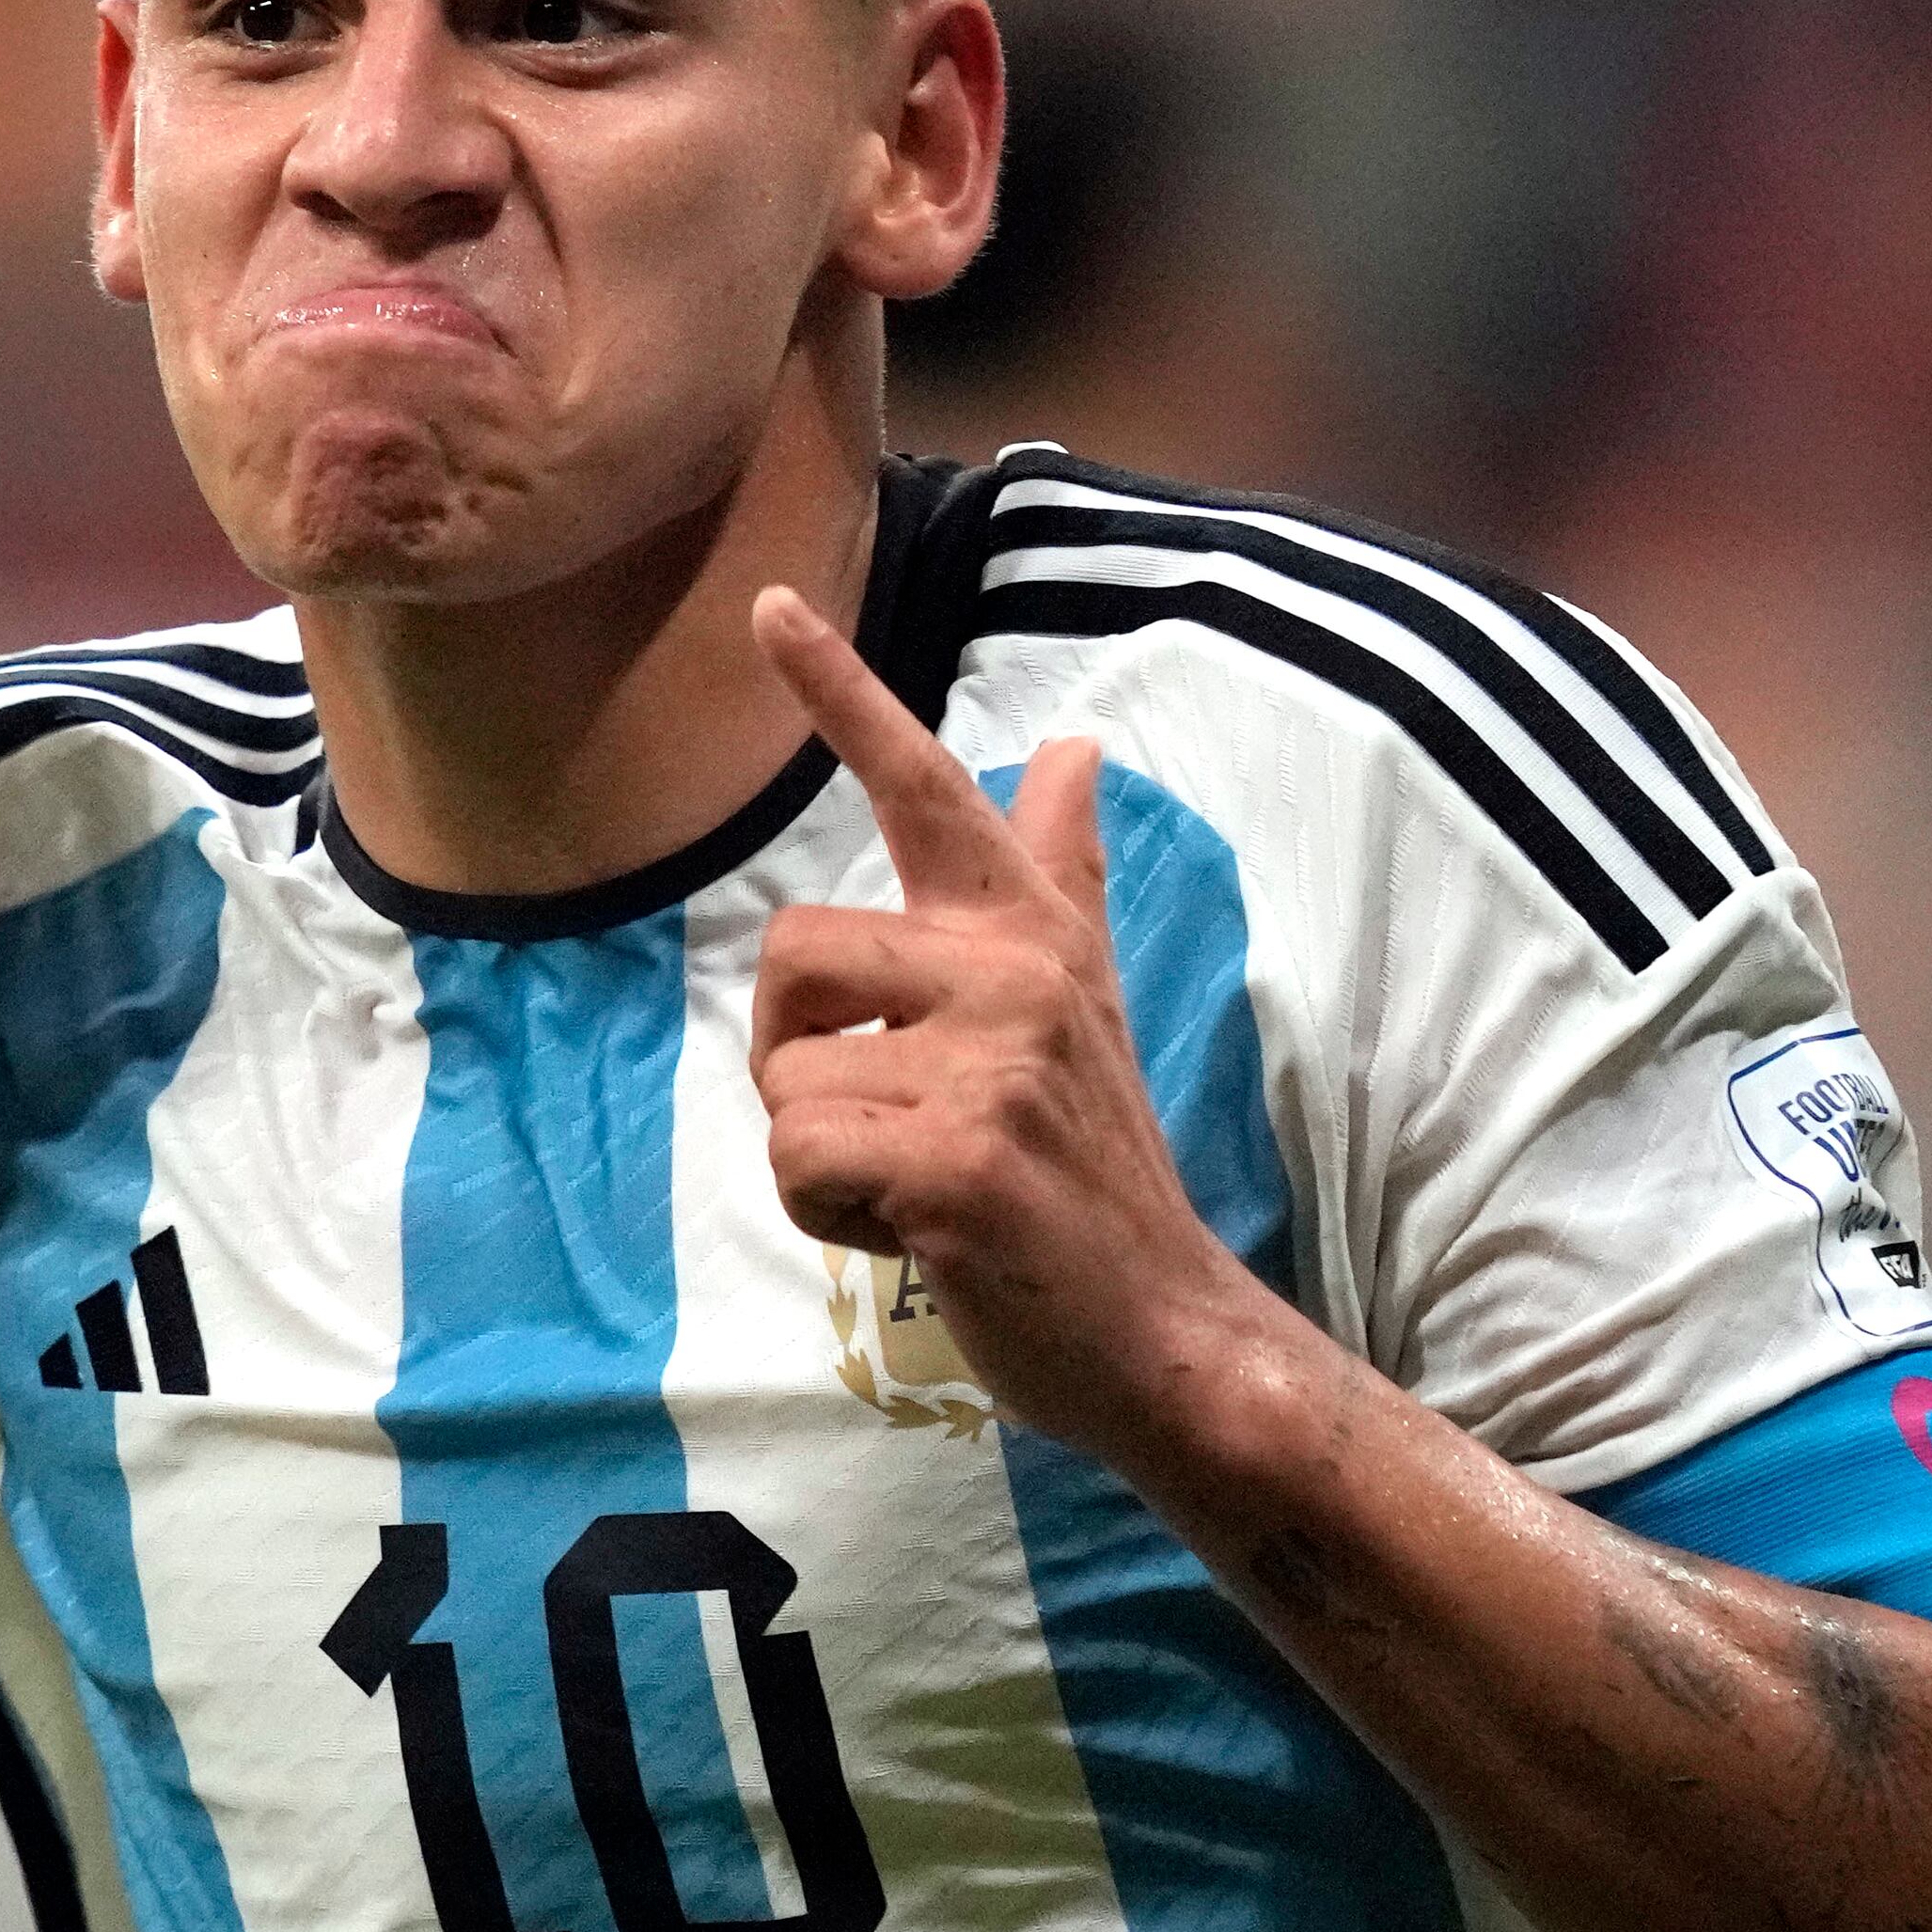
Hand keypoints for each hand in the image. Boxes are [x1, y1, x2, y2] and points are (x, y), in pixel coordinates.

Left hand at [745, 586, 1268, 1459]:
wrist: (1165, 1327)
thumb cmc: (1095, 1173)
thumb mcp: (1085, 1003)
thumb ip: (1059, 874)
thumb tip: (1074, 748)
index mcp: (1029, 932)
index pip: (925, 787)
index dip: (841, 690)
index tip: (767, 604)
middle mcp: (1016, 974)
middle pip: (790, 953)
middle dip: (799, 1056)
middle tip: (892, 1123)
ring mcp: (993, 1065)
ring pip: (783, 1076)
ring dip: (819, 1154)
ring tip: (919, 1184)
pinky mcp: (958, 1159)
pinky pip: (798, 1158)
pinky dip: (829, 1217)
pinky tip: (919, 1236)